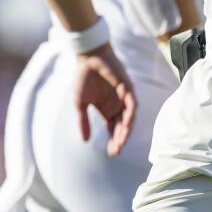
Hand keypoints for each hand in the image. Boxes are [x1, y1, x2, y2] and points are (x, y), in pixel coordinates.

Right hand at [73, 42, 137, 156]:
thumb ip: (83, 122)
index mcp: (107, 110)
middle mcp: (117, 106)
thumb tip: (85, 141)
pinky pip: (132, 104)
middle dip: (119, 140)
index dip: (113, 142)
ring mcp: (123, 98)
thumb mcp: (80, 103)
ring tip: (121, 142)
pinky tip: (126, 124)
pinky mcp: (127, 88)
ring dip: (126, 130)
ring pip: (129, 118)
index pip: (113, 130)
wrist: (88, 58)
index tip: (110, 154)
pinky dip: (130, 114)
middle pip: (122, 128)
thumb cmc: (83, 78)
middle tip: (115, 152)